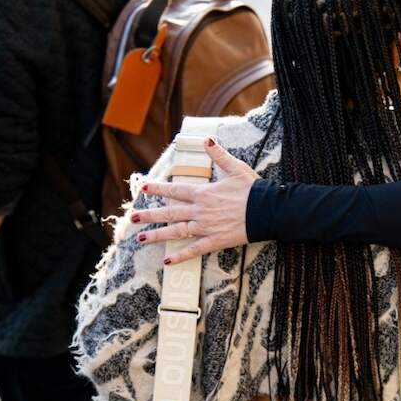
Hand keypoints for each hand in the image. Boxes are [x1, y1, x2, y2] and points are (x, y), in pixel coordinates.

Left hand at [134, 138, 258, 264]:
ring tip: (141, 239)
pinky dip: (181, 256)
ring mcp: (206, 226)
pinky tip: (168, 260)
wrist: (268, 209)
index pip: (175, 190)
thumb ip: (219, 155)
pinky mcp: (215, 240)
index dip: (158, 189)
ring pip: (176, 231)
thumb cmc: (253, 189)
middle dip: (149, 215)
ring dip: (158, 235)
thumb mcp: (236, 168)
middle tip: (133, 218)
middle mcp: (200, 210)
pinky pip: (194, 250)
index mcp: (203, 193)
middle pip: (170, 212)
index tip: (143, 188)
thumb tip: (207, 140)